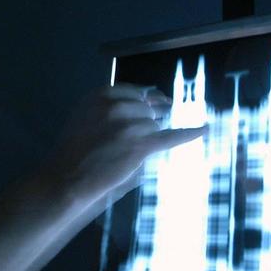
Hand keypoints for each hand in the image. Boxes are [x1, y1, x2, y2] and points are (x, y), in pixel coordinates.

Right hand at [43, 85, 205, 204]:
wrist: (65, 179)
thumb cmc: (71, 155)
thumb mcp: (85, 119)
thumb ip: (112, 110)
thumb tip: (149, 107)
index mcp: (101, 94)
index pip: (135, 91)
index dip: (148, 100)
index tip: (158, 102)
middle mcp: (118, 104)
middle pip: (148, 108)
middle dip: (150, 119)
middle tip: (146, 132)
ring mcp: (131, 124)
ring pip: (155, 125)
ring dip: (149, 137)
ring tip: (130, 152)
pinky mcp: (141, 145)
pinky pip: (172, 136)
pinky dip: (191, 133)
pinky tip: (205, 129)